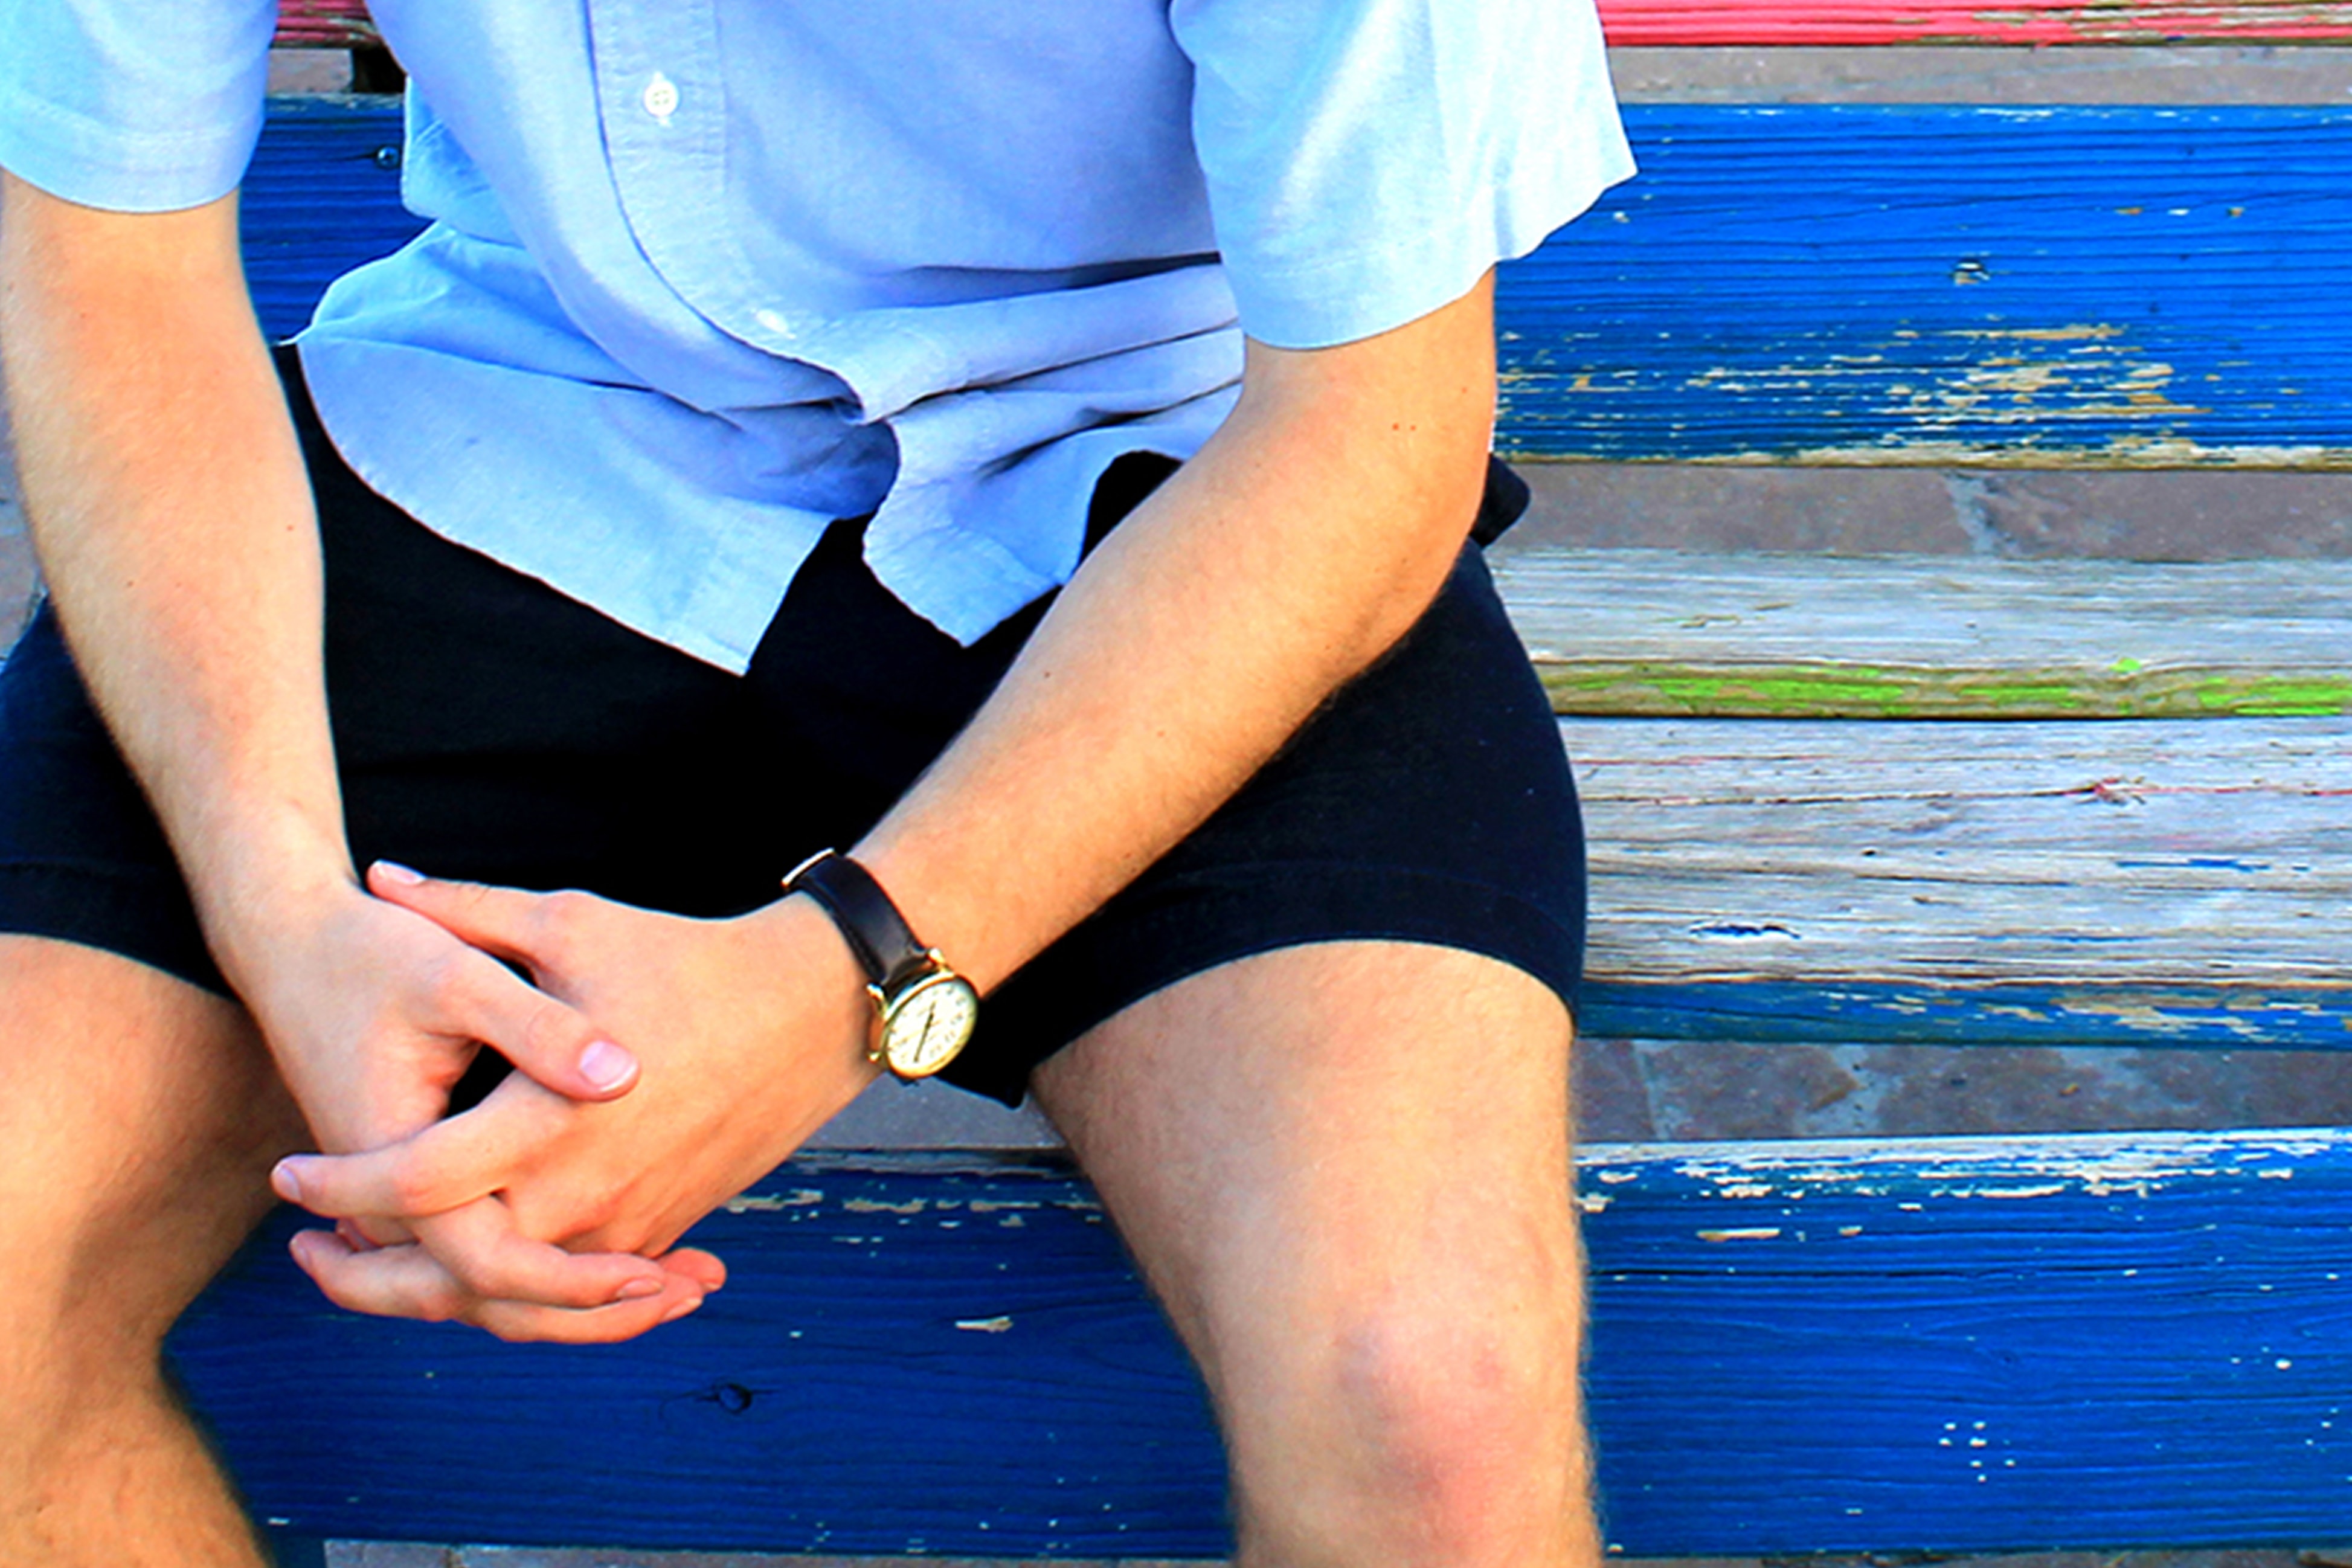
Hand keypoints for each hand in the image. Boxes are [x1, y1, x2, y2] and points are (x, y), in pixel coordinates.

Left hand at [271, 863, 881, 1340]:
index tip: (288, 1172)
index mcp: (549, 1120)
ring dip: (430, 1296)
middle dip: (364, 1276)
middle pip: (447, 1277)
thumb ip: (465, 909)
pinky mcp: (656, 1233)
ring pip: (506, 1301)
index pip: (414, 1183)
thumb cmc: (688, 959)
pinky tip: (461, 1255)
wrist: (811, 1012)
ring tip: (372, 1264)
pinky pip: (564, 1288)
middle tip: (307, 1252)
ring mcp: (624, 1224)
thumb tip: (377, 876)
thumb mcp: (572, 924)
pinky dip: (506, 1289)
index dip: (339, 1185)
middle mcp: (583, 1191)